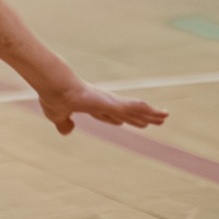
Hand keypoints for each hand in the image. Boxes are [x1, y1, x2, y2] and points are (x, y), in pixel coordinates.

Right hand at [37, 82, 166, 134]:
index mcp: (89, 105)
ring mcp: (109, 101)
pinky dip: (147, 110)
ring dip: (151, 114)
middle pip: (126, 112)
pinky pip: (135, 107)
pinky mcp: (112, 102)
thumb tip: (67, 131)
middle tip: (153, 119)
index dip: (116, 118)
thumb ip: (63, 123)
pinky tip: (159, 112)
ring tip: (165, 116)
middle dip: (139, 117)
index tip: (123, 122)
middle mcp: (102, 102)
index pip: (107, 113)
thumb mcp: (56, 115)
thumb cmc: (53, 98)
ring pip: (135, 109)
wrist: (54, 88)